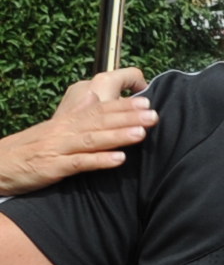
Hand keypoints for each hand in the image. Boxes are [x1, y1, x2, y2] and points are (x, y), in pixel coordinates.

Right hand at [0, 68, 155, 195]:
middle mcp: (64, 131)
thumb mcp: (52, 129)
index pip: (98, 109)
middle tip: (154, 114)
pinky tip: (119, 160)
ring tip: (143, 133)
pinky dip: (99, 161)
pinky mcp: (52, 167)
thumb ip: (74, 114)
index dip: (122, 106)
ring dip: (118, 136)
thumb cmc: (28, 149)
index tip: (147, 101)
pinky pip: (79, 163)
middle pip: (99, 121)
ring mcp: (58, 149)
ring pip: (92, 139)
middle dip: (128, 117)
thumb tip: (93, 97)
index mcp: (65, 122)